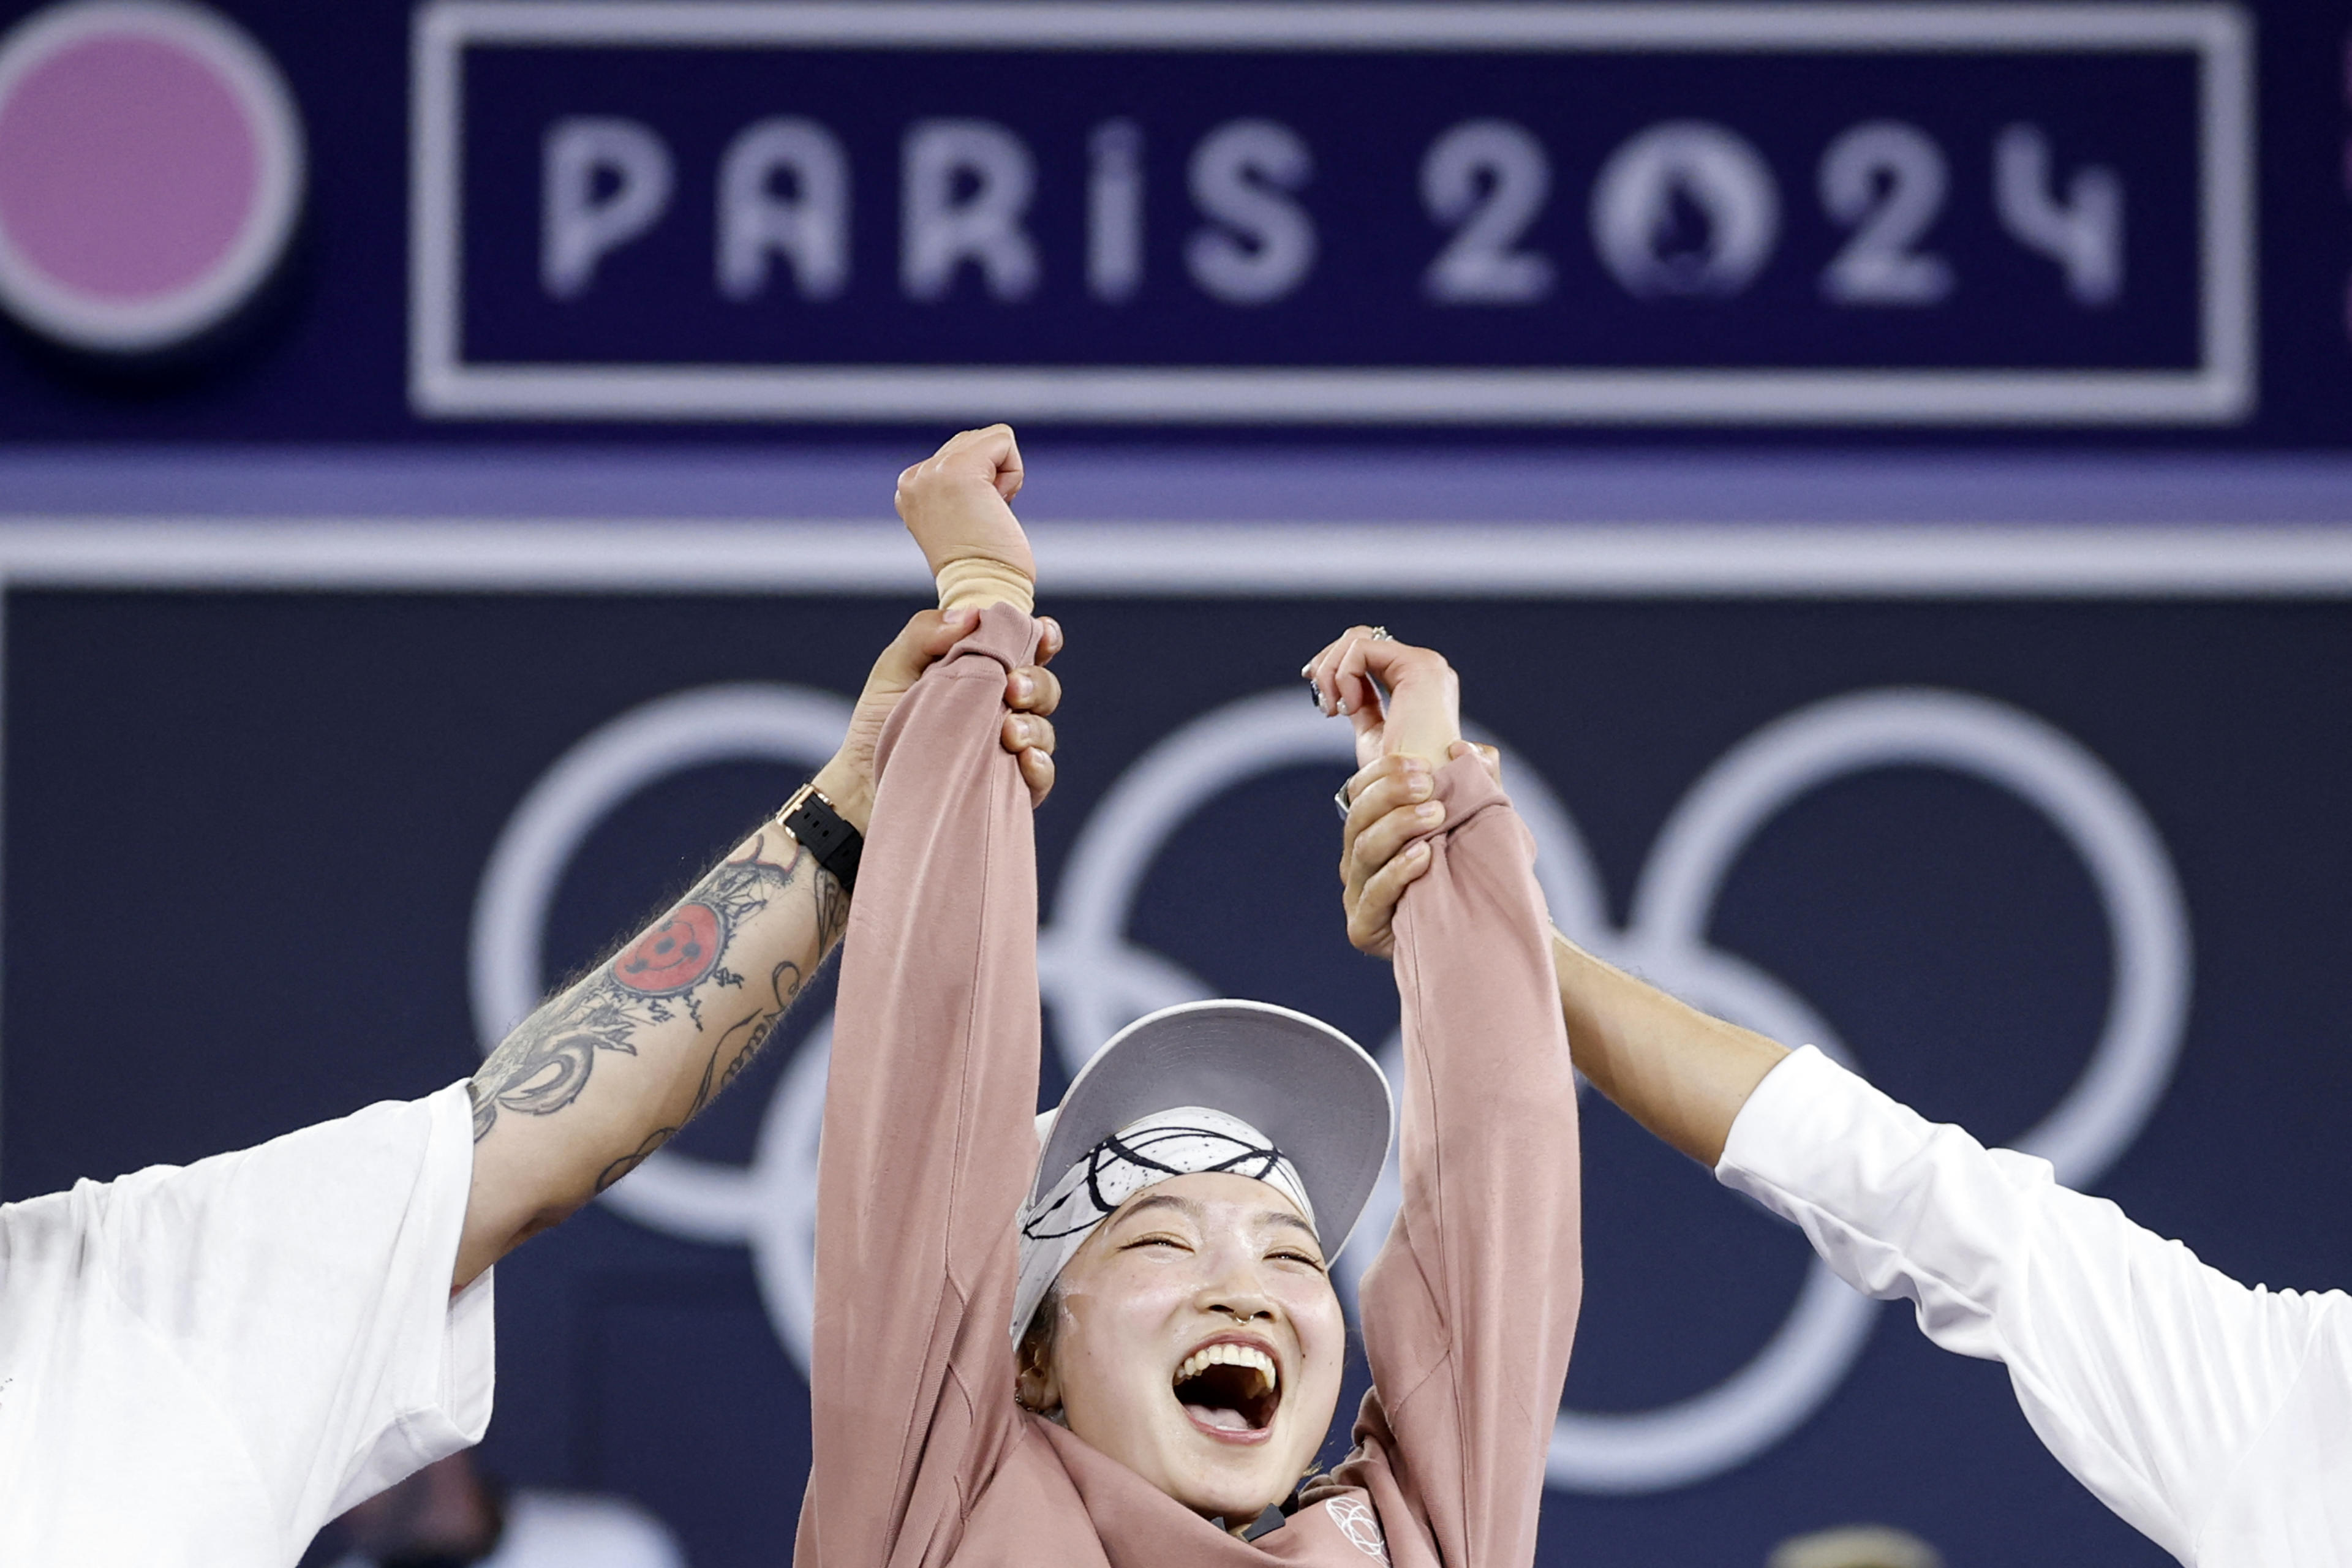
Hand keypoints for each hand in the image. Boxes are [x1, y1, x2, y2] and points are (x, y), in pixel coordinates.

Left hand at [813, 609, 1064, 829]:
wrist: (860, 786)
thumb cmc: (878, 724)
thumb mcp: (892, 670)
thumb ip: (925, 634)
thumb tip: (972, 615)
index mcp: (980, 672)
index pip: (1025, 649)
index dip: (1042, 637)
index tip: (1042, 633)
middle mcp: (1000, 708)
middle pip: (1043, 687)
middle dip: (1036, 683)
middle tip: (1013, 687)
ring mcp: (1007, 750)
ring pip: (1044, 731)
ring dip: (1035, 727)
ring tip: (1009, 732)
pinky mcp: (1006, 789)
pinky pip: (1040, 778)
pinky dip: (1040, 768)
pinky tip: (1025, 760)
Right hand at [894, 424, 1035, 582]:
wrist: (982, 590)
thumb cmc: (982, 565)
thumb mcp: (957, 516)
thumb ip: (958, 485)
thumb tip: (986, 466)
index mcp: (909, 488)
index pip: (958, 453)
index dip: (980, 484)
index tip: (972, 522)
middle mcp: (914, 477)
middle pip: (974, 441)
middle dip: (991, 476)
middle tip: (983, 518)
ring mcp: (932, 471)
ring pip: (990, 439)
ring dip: (1002, 476)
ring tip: (988, 513)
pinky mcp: (958, 469)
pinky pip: (1003, 441)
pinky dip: (1013, 473)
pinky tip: (998, 505)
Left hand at [1303, 627, 1461, 766]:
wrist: (1416, 796)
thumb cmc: (1398, 779)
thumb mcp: (1372, 733)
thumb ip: (1361, 704)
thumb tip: (1339, 688)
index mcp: (1417, 682)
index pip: (1369, 652)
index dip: (1334, 663)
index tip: (1317, 691)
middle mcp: (1425, 667)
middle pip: (1362, 637)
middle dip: (1328, 662)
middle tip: (1320, 697)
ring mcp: (1426, 664)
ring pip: (1358, 638)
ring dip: (1332, 671)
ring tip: (1335, 709)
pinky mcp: (1419, 666)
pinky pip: (1361, 649)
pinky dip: (1342, 677)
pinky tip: (1348, 708)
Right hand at [1338, 741, 1500, 957]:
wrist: (1487, 934)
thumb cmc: (1474, 873)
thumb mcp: (1477, 821)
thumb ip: (1473, 782)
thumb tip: (1466, 748)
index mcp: (1374, 828)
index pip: (1361, 789)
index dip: (1385, 771)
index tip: (1425, 764)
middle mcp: (1359, 859)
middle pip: (1358, 816)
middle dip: (1391, 793)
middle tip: (1429, 785)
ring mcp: (1357, 894)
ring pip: (1363, 850)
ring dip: (1399, 826)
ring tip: (1436, 815)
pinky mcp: (1364, 928)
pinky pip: (1373, 894)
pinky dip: (1398, 872)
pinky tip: (1424, 855)